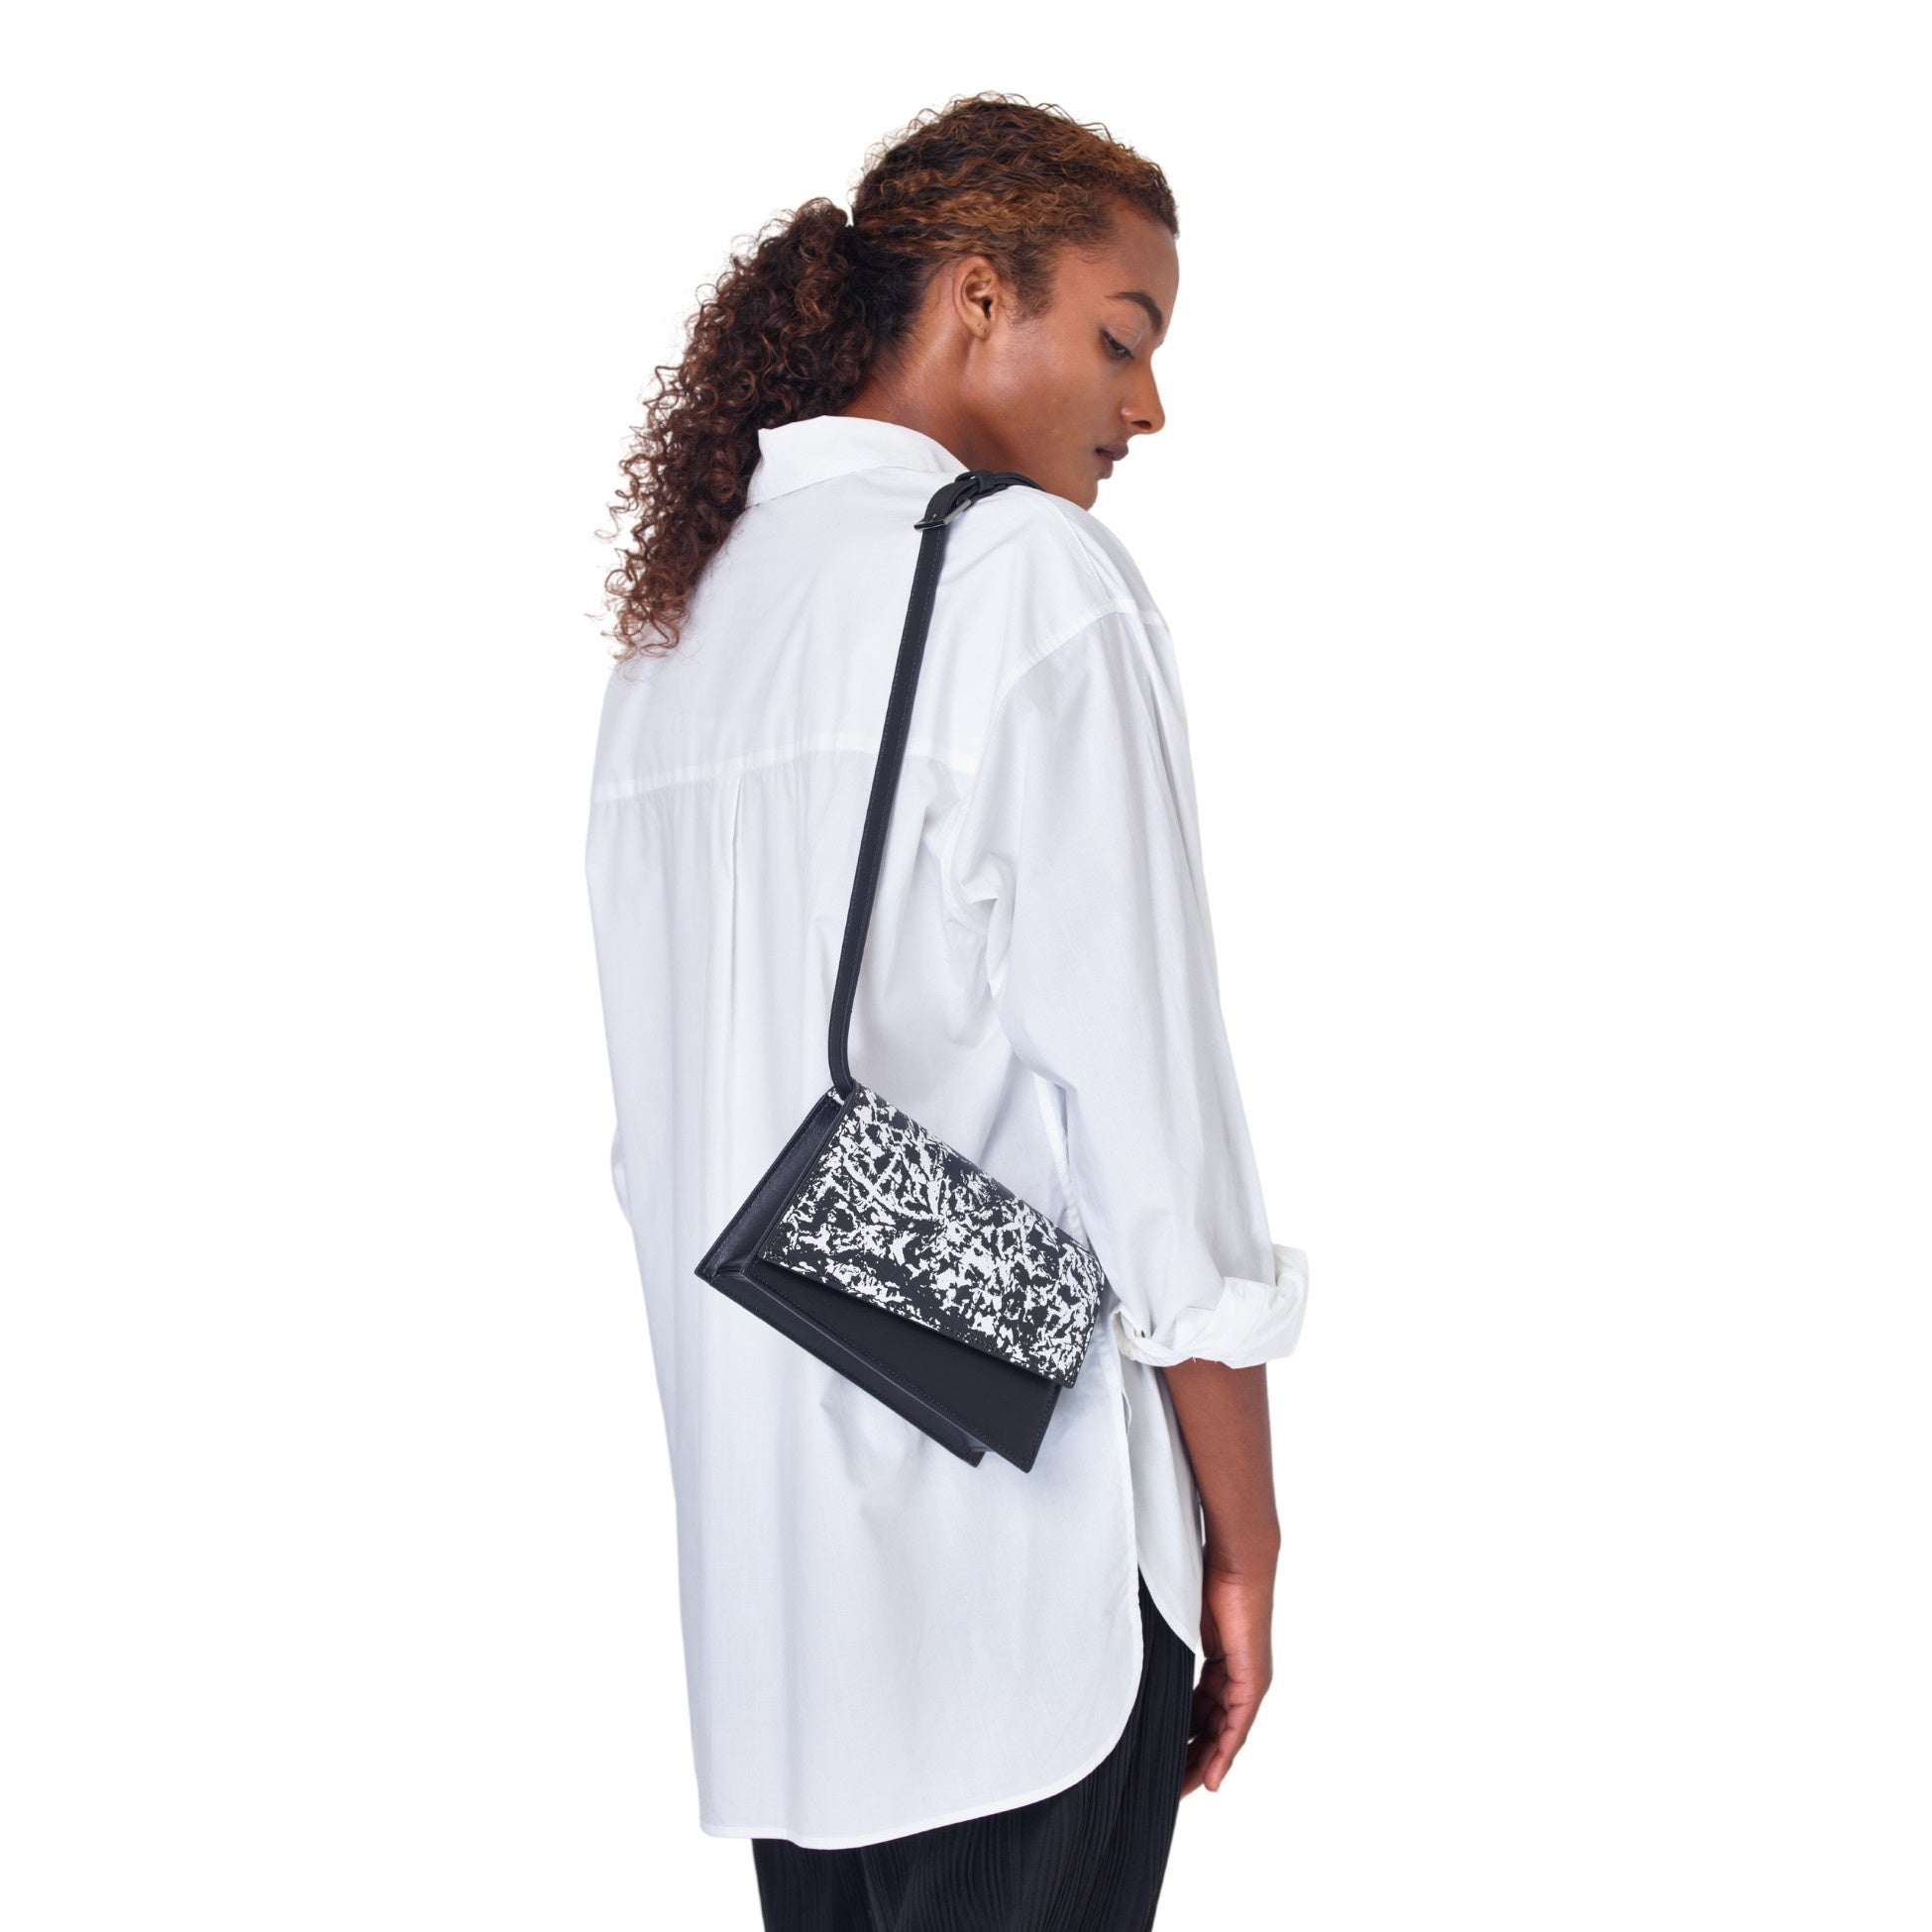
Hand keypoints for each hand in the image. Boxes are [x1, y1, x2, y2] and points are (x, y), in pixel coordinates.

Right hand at [1180, 1558, 1274, 1796]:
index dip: (1183, 1736)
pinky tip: (1212, 1776)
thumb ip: (1167, 1647)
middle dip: (1191, 1758)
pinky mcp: (1253, 1679)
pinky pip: (1238, 1726)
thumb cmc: (1206, 1579)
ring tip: (1182, 1788)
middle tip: (1169, 1785)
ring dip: (1206, 1763)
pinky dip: (1225, 1752)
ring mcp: (1248, 1680)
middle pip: (1213, 1729)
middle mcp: (1238, 1677)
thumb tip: (1130, 1652)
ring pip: (1225, 1734)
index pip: (1201, 1711)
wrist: (1236, 1561)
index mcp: (1221, 1664)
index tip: (1163, 1759)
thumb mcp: (1179, 1622)